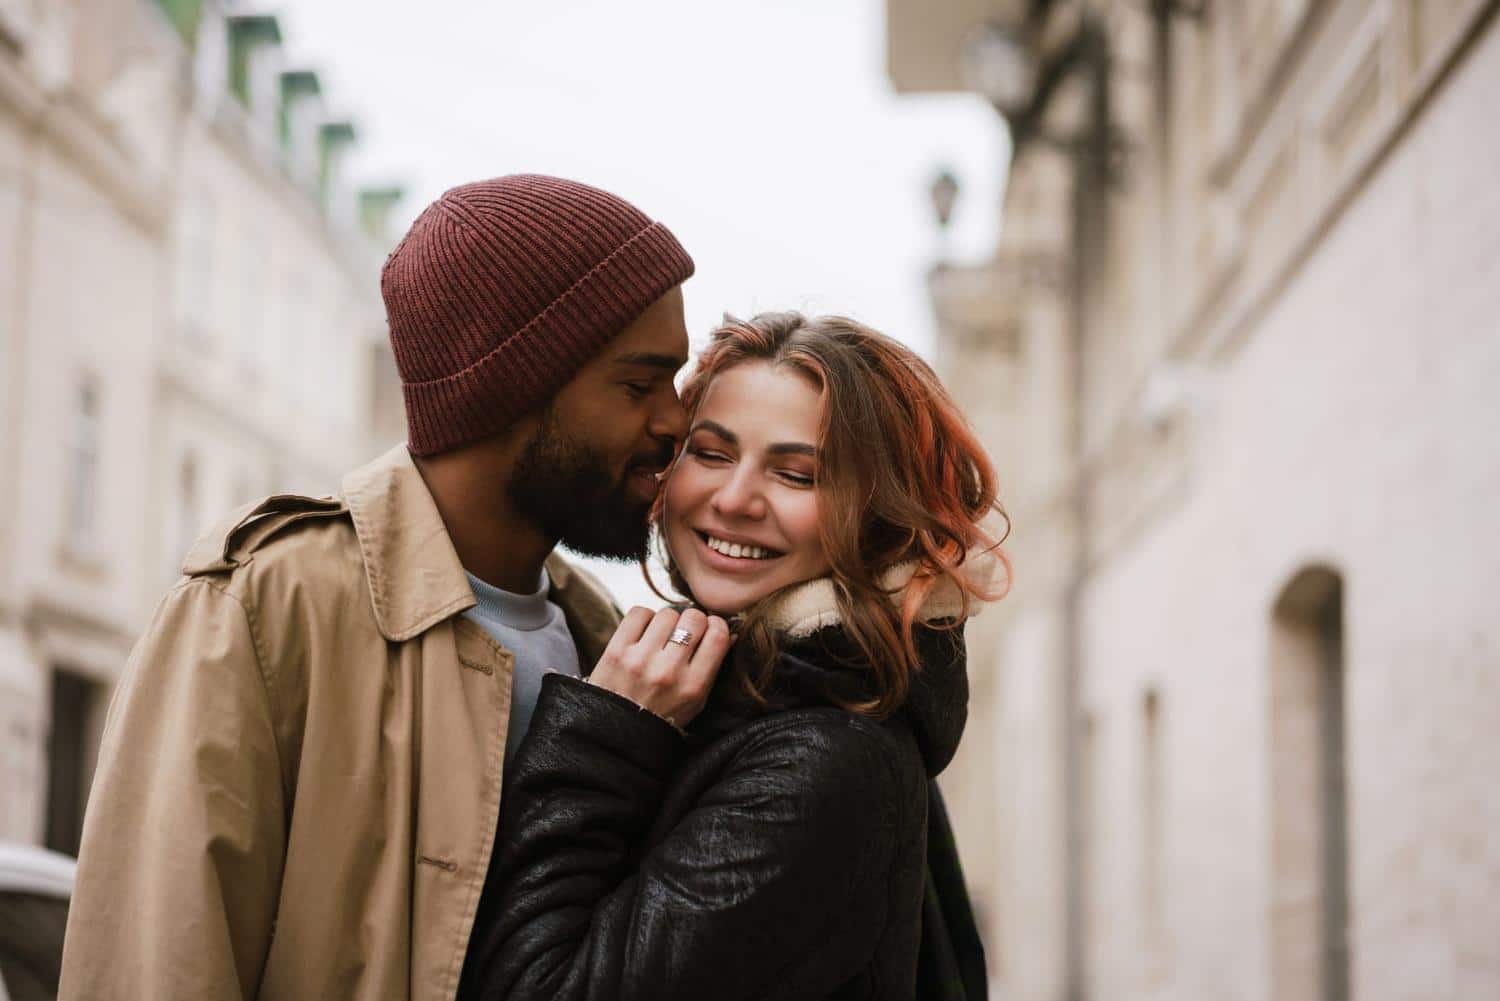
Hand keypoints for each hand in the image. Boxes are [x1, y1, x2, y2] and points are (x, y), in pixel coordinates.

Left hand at [588, 607, 730, 729]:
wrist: (617, 731)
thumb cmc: (663, 714)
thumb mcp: (696, 700)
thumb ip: (713, 667)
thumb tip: (730, 632)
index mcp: (693, 686)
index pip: (718, 635)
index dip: (716, 625)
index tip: (709, 629)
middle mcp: (668, 672)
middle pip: (694, 618)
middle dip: (693, 620)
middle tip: (685, 630)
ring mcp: (640, 660)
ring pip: (667, 613)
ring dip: (667, 620)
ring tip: (662, 635)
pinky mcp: (616, 651)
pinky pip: (639, 613)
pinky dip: (644, 618)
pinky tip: (644, 633)